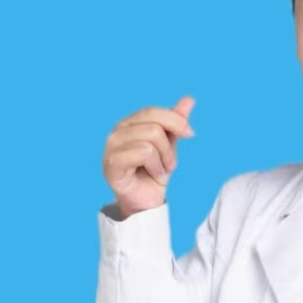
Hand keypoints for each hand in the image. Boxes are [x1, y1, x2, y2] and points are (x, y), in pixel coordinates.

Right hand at [102, 94, 196, 217]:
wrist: (145, 203)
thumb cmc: (154, 174)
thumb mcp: (169, 145)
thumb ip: (175, 123)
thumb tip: (189, 99)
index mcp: (129, 124)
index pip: (153, 111)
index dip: (175, 120)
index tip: (191, 134)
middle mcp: (117, 132)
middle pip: (154, 125)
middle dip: (170, 147)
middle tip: (170, 164)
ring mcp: (111, 147)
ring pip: (151, 139)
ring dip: (164, 160)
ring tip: (161, 172)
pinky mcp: (112, 163)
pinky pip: (144, 152)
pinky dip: (156, 166)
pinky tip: (153, 176)